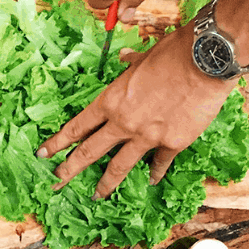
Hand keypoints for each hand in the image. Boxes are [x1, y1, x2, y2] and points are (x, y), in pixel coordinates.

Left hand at [36, 23, 232, 198]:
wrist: (205, 61)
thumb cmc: (172, 53)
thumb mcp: (143, 57)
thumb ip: (130, 65)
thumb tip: (123, 59)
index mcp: (111, 101)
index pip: (77, 127)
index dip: (58, 142)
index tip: (43, 154)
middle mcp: (123, 123)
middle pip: (90, 151)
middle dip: (70, 168)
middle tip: (57, 181)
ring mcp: (147, 136)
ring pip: (119, 166)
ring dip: (106, 183)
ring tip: (96, 195)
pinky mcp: (172, 143)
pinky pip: (159, 163)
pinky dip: (155, 173)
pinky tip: (150, 180)